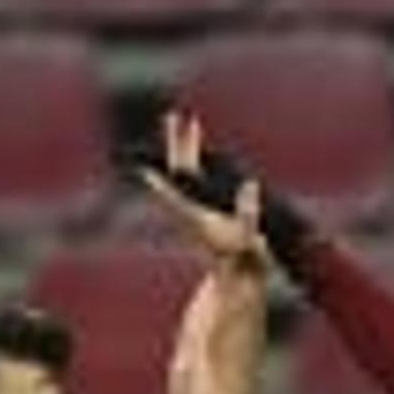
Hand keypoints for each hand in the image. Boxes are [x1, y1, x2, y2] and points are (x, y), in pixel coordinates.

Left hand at [124, 107, 313, 275]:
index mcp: (198, 219)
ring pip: (188, 170)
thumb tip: (249, 184)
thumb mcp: (249, 241)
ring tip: (188, 122)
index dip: (160, 184)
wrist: (237, 277)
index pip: (175, 198)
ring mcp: (199, 206)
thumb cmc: (244, 262)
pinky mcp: (207, 206)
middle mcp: (193, 208)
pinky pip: (198, 175)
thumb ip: (249, 215)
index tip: (144, 169)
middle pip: (180, 171)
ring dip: (188, 145)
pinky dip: (197, 157)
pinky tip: (200, 147)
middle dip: (178, 143)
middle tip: (172, 116)